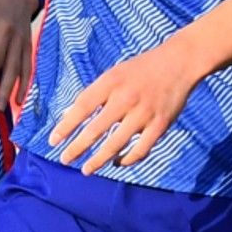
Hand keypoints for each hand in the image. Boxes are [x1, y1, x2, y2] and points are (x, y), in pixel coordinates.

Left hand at [49, 42, 198, 173]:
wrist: (179, 62)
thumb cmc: (140, 70)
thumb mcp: (114, 74)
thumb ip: (95, 94)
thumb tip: (69, 116)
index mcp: (111, 82)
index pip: (82, 107)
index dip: (66, 126)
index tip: (53, 141)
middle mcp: (125, 98)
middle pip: (96, 129)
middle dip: (77, 147)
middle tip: (64, 160)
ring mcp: (143, 112)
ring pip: (116, 144)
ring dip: (99, 160)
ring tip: (86, 169)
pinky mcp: (160, 125)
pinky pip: (140, 150)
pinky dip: (127, 159)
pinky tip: (117, 162)